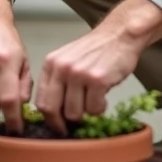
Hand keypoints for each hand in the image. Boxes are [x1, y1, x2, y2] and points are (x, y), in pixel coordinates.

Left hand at [34, 0, 161, 135]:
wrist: (120, 35)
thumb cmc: (96, 50)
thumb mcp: (68, 60)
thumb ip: (58, 82)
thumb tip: (54, 113)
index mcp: (51, 64)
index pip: (41, 101)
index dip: (49, 119)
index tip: (57, 126)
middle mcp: (62, 68)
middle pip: (53, 110)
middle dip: (63, 123)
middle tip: (74, 126)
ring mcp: (79, 74)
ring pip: (74, 113)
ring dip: (86, 113)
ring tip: (94, 100)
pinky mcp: (97, 80)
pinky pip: (94, 109)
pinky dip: (100, 108)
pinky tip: (103, 96)